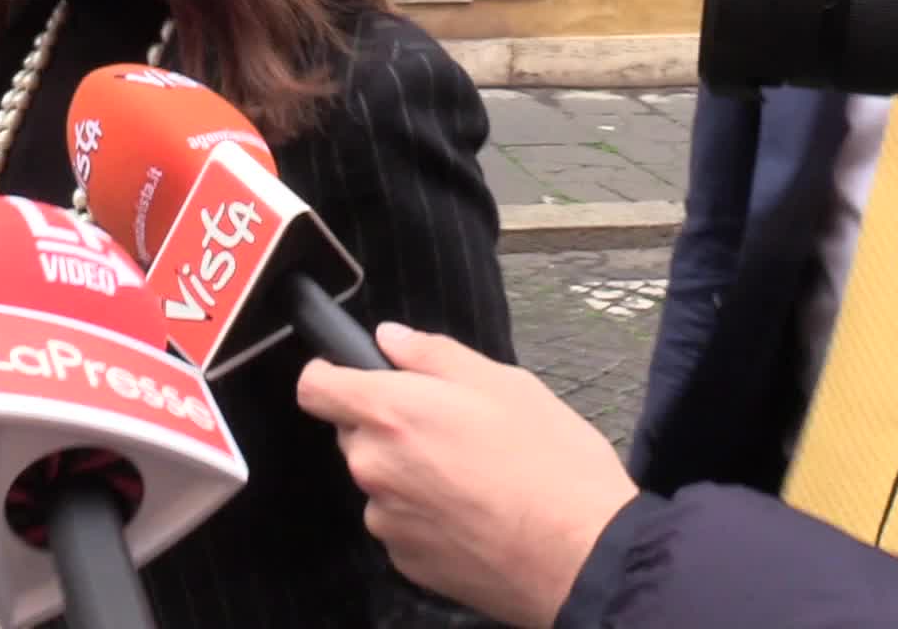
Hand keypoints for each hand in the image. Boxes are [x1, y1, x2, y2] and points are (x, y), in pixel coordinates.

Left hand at [296, 323, 638, 628]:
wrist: (582, 558)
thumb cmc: (550, 463)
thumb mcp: (503, 384)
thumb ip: (433, 354)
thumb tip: (390, 338)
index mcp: (389, 413)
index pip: (314, 386)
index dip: (330, 374)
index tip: (353, 374)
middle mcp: (373, 466)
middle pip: (354, 433)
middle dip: (387, 426)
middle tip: (447, 427)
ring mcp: (385, 517)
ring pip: (380, 480)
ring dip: (408, 473)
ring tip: (472, 476)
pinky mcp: (404, 559)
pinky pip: (400, 522)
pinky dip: (424, 515)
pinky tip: (472, 514)